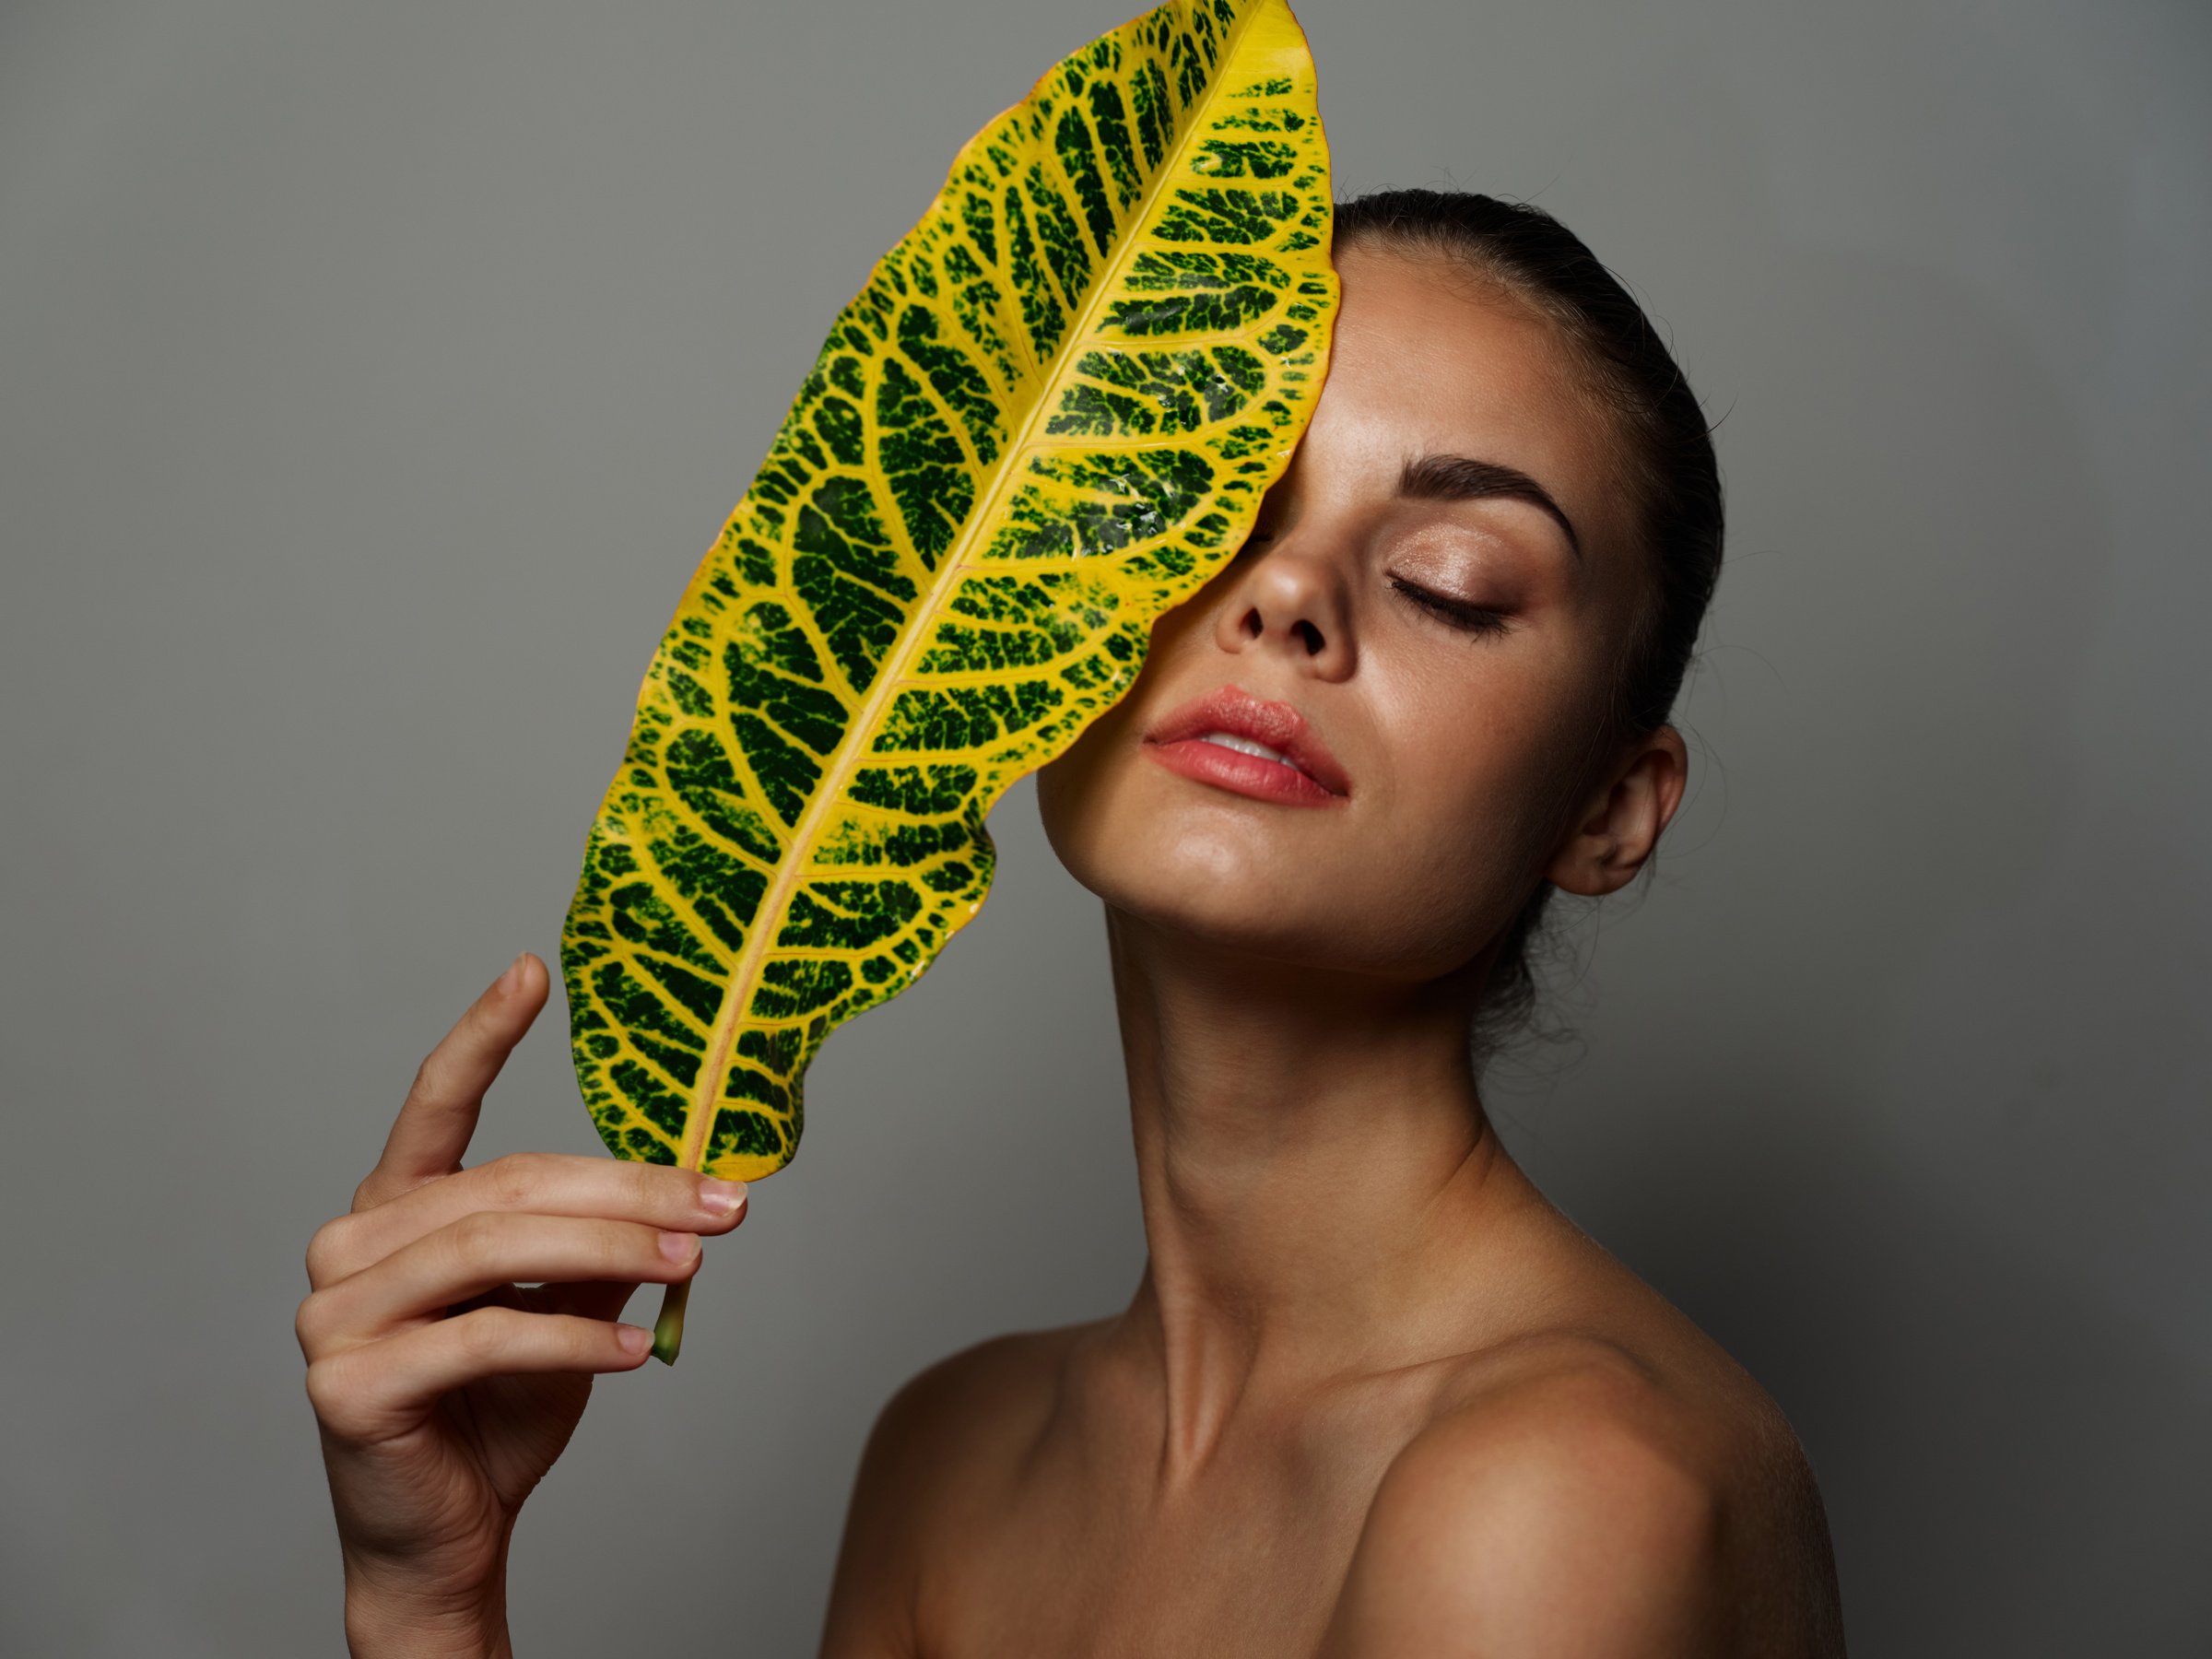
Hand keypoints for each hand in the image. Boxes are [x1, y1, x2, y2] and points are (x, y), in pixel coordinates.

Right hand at [296, 952, 748, 1656]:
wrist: (443, 1536)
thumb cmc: (495, 1413)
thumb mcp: (563, 1311)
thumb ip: (598, 1249)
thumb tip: (692, 1194)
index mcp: (395, 1211)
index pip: (435, 1103)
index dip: (483, 1035)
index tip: (534, 970)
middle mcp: (350, 1246)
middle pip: (508, 1187)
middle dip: (628, 1192)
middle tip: (722, 1201)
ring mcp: (336, 1314)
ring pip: (499, 1250)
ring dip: (613, 1252)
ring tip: (694, 1262)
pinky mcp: (350, 1383)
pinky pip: (486, 1337)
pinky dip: (574, 1341)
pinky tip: (638, 1352)